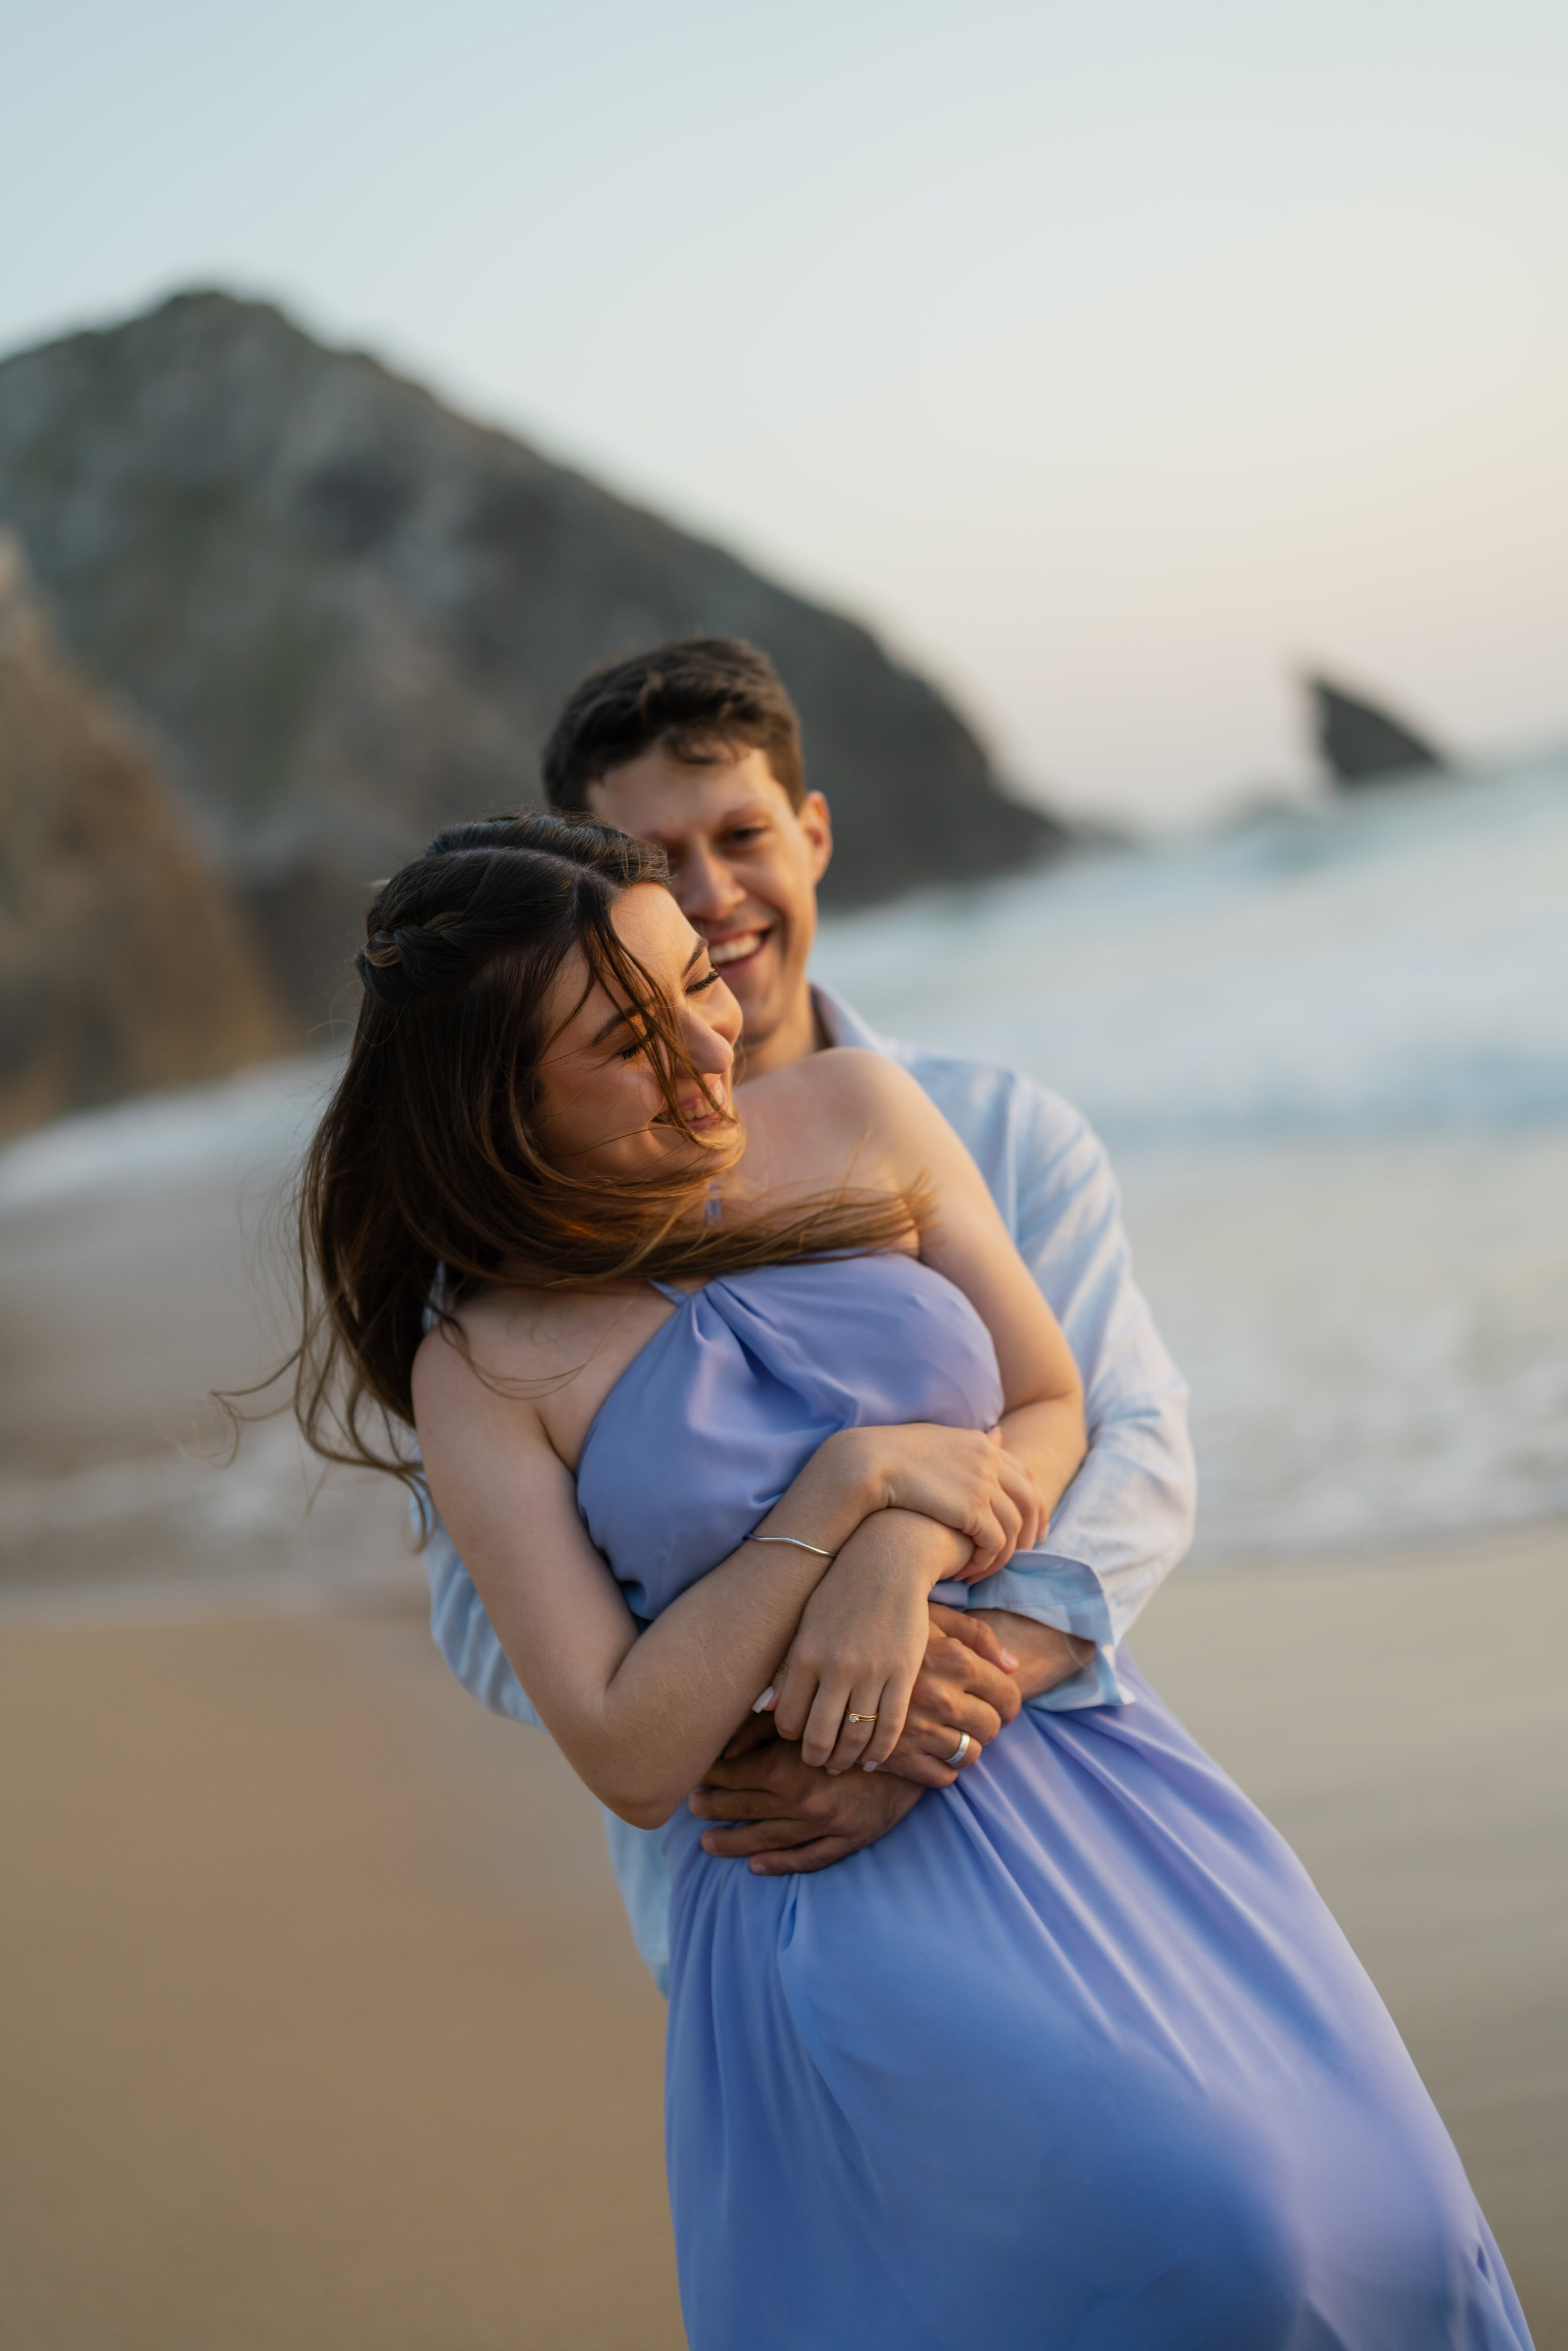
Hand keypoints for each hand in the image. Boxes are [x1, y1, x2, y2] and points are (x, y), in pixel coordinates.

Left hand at [690, 1726, 925, 1874]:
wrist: (919, 1738)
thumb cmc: (860, 1713)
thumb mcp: (812, 1709)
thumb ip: (768, 1720)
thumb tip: (728, 1735)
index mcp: (785, 1768)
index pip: (732, 1776)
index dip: (708, 1776)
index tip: (691, 1774)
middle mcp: (800, 1802)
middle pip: (743, 1808)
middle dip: (713, 1807)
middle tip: (691, 1807)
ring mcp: (824, 1826)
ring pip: (766, 1840)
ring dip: (733, 1842)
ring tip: (707, 1843)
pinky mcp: (848, 1839)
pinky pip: (808, 1860)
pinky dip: (780, 1865)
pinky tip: (756, 1867)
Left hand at [765, 1509, 937, 1771]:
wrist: (887, 1561)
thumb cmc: (839, 1593)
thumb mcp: (805, 1625)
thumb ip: (787, 1670)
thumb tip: (765, 1709)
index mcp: (805, 1656)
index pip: (788, 1720)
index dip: (791, 1738)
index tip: (798, 1740)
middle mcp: (835, 1668)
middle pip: (820, 1737)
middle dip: (817, 1759)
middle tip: (821, 1763)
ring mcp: (871, 1672)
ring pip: (855, 1736)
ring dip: (848, 1759)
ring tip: (845, 1763)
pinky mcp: (903, 1672)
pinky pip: (891, 1725)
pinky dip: (881, 1750)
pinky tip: (875, 1759)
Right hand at [824, 1423, 1045, 1577]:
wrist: (866, 1464)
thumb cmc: (889, 1456)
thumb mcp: (935, 1442)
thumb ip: (965, 1447)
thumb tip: (995, 1435)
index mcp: (981, 1444)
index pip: (1024, 1475)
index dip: (1033, 1504)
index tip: (1033, 1527)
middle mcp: (989, 1461)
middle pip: (1030, 1502)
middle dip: (1032, 1532)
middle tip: (1025, 1554)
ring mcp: (983, 1484)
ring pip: (1014, 1529)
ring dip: (1002, 1555)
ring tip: (983, 1570)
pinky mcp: (973, 1509)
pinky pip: (995, 1544)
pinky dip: (986, 1563)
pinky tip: (967, 1572)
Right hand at [878, 1606, 1022, 1783]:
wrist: (831, 1646)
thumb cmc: (890, 1623)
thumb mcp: (935, 1618)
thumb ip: (978, 1637)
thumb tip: (1015, 1666)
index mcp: (956, 1660)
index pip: (1007, 1696)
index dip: (1008, 1703)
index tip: (1001, 1706)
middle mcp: (941, 1696)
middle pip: (991, 1728)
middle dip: (987, 1725)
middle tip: (971, 1718)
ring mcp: (918, 1729)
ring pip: (968, 1755)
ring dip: (964, 1748)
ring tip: (949, 1734)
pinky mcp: (896, 1755)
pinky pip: (940, 1777)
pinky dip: (941, 1770)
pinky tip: (929, 1752)